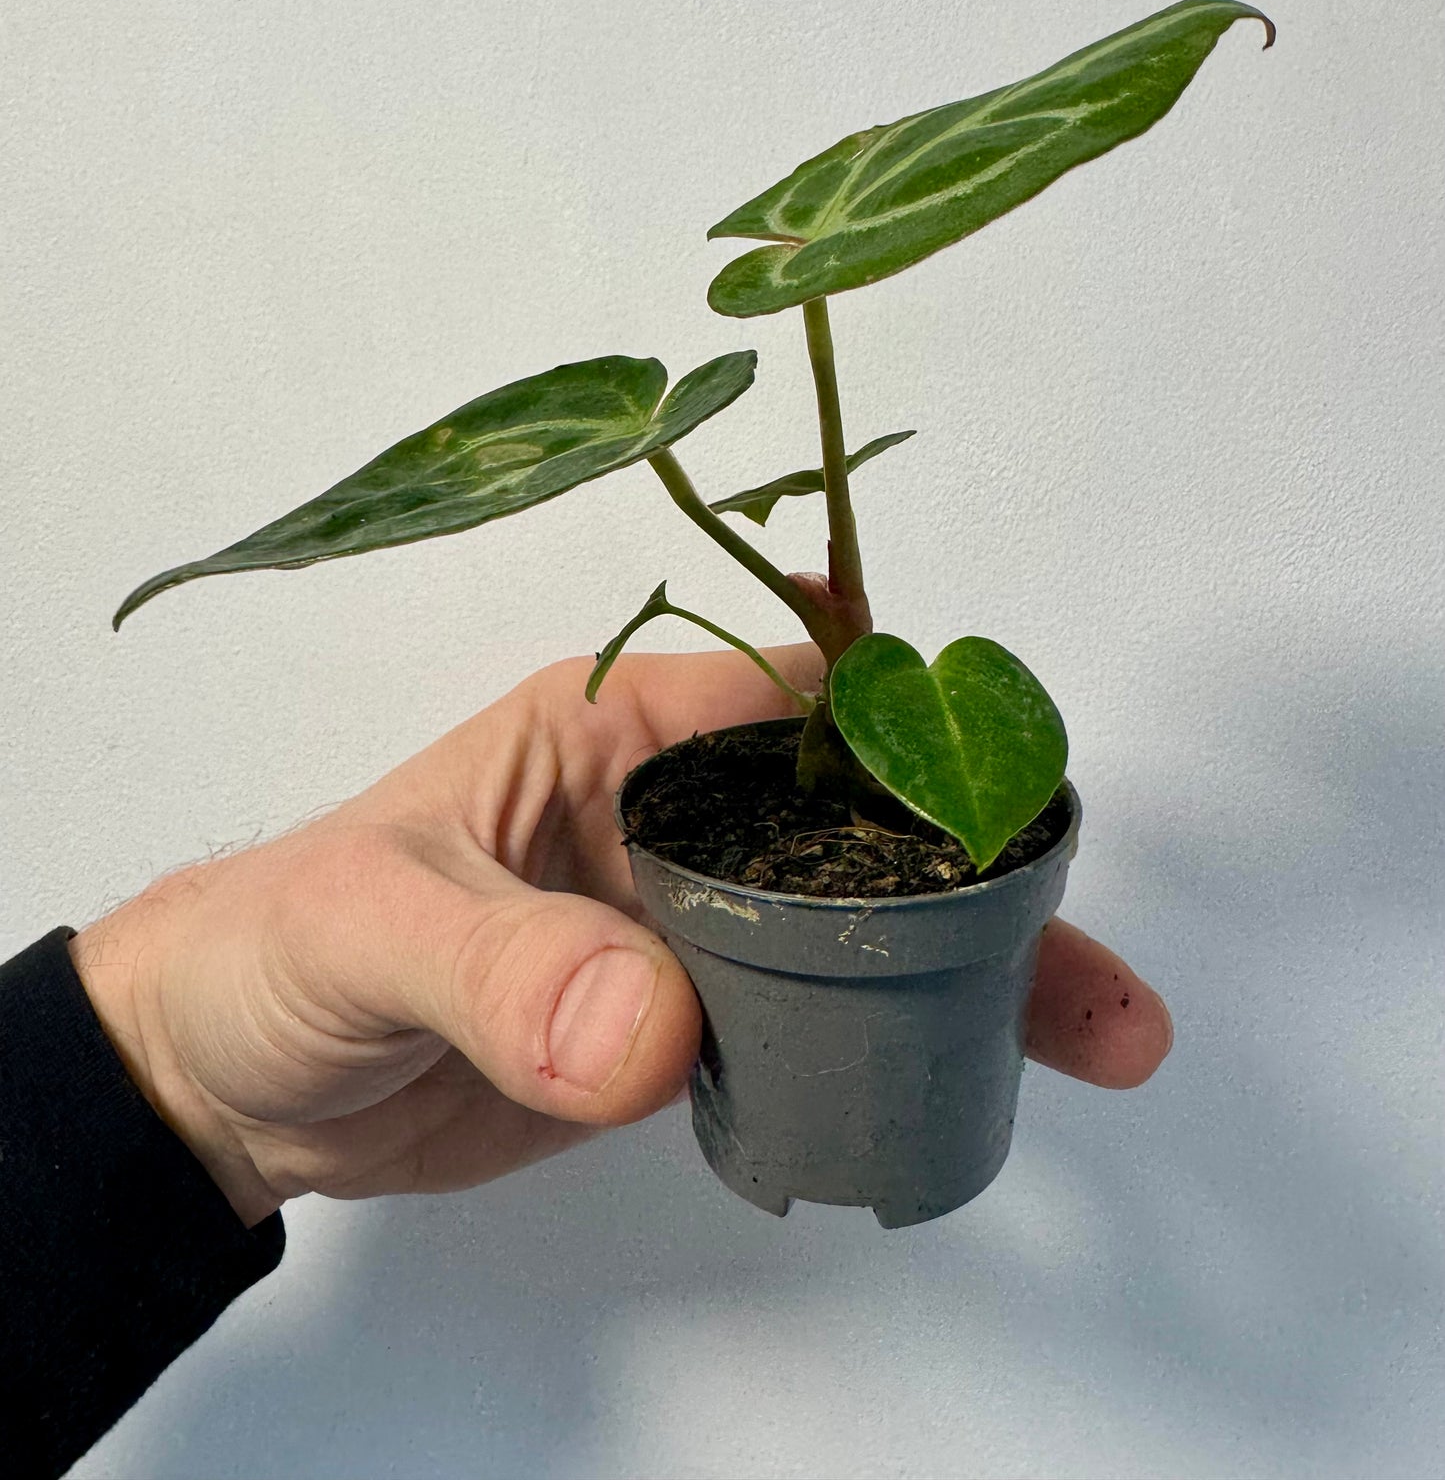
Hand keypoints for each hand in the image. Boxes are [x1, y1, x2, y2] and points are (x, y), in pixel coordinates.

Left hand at [71, 646, 1171, 1226]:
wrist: (231, 1081)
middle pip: (861, 819)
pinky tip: (974, 1086)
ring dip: (973, 971)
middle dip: (983, 874)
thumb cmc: (279, 950)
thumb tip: (657, 1028)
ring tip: (1094, 1036)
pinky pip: (812, 1022)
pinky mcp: (679, 1020)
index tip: (1008, 813)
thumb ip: (504, 965)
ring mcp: (684, 920)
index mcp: (615, 732)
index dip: (909, 737)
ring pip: (859, 923)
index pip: (796, 701)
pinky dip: (896, 1049)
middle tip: (1084, 965)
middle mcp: (669, 811)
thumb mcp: (374, 928)